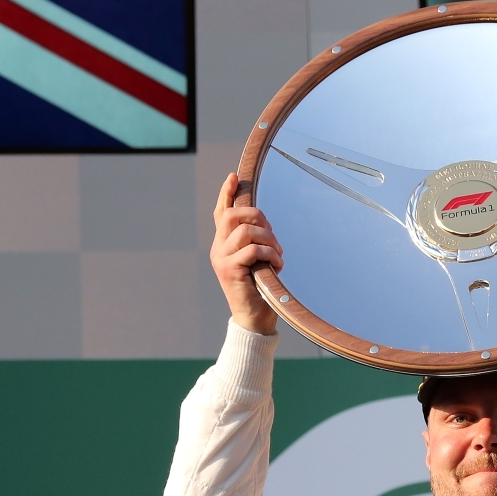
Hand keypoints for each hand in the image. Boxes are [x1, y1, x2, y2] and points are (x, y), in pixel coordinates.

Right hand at [210, 173, 283, 334]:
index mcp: (224, 245)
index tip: (234, 176)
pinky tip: (278, 264)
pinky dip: (270, 254)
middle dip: (257, 216)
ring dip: (268, 238)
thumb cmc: (260, 290)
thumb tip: (266, 226)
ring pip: (244, 230)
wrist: (255, 319)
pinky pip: (253, 249)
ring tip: (278, 254)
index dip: (226, 193)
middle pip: (232, 215)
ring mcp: (221, 259)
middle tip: (273, 234)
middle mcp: (218, 249)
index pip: (221, 213)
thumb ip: (256, 244)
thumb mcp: (258, 262)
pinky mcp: (229, 270)